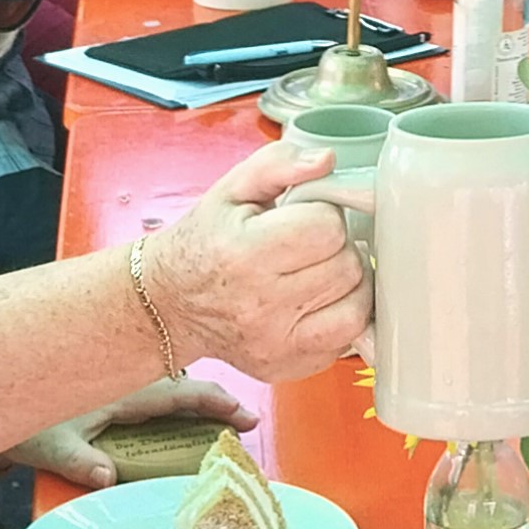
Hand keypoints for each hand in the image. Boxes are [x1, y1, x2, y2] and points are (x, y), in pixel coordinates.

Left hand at [14, 376, 254, 488]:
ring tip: (220, 417)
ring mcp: (118, 378)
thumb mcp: (50, 446)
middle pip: (184, 383)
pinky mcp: (108, 384)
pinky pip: (153, 386)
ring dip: (195, 396)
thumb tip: (107, 478)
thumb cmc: (22, 419)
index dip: (218, 404)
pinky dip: (174, 397)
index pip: (181, 392)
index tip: (249, 417)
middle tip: (247, 421)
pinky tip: (176, 414)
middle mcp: (126, 378)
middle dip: (217, 401)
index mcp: (122, 388)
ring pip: (168, 380)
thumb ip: (80, 462)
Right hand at [143, 141, 370, 378]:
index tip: (303, 218)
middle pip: (347, 266)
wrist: (171, 304)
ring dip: (346, 283)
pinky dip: (341, 316)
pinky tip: (316, 302)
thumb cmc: (205, 243)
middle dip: (336, 248)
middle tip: (308, 246)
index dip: (323, 215)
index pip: (327, 228)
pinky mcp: (289, 367)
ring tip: (317, 272)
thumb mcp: (231, 189)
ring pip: (357, 305)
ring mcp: (276, 344)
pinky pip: (347, 339)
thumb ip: (279, 164)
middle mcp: (260, 306)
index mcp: (244, 254)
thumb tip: (326, 162)